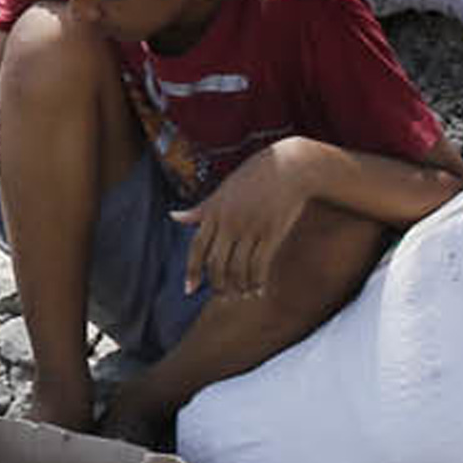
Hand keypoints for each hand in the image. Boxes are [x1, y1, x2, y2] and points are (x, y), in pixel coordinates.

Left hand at [174, 145, 322, 297]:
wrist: (289, 167)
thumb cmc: (253, 177)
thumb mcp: (222, 191)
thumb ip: (200, 209)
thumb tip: (173, 217)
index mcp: (214, 211)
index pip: (197, 248)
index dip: (192, 271)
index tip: (190, 289)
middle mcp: (229, 222)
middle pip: (216, 263)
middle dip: (218, 285)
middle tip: (223, 296)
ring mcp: (251, 228)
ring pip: (238, 269)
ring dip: (239, 288)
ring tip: (242, 295)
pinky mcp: (271, 233)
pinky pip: (260, 266)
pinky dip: (257, 282)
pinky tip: (258, 290)